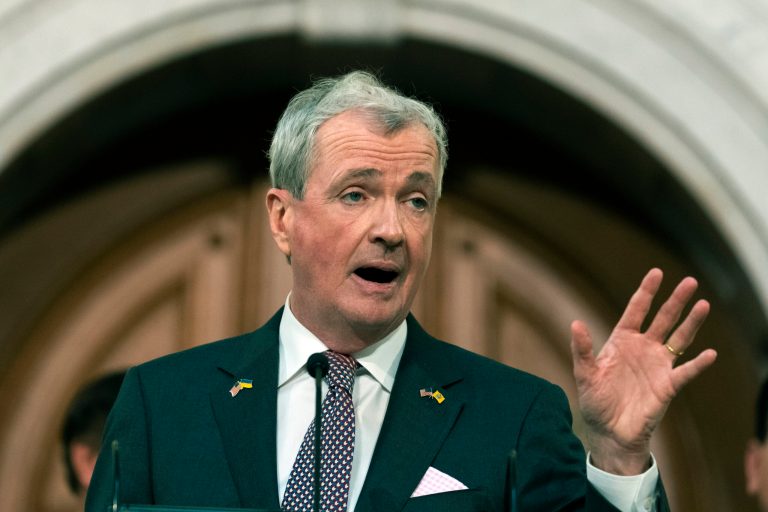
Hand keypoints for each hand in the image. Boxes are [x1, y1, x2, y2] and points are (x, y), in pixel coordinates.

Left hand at [570, 268, 716, 474]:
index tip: (657, 273)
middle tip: (691, 281)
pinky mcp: (667, 385)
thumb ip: (582, 350)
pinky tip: (710, 353)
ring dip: (692, 323)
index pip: (636, 310)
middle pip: (663, 319)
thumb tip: (575, 323)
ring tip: (704, 304)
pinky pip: (686, 372)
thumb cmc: (595, 402)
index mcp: (622, 341)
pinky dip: (698, 364)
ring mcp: (657, 365)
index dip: (646, 292)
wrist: (609, 432)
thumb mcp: (584, 375)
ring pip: (679, 338)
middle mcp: (643, 349)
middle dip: (676, 300)